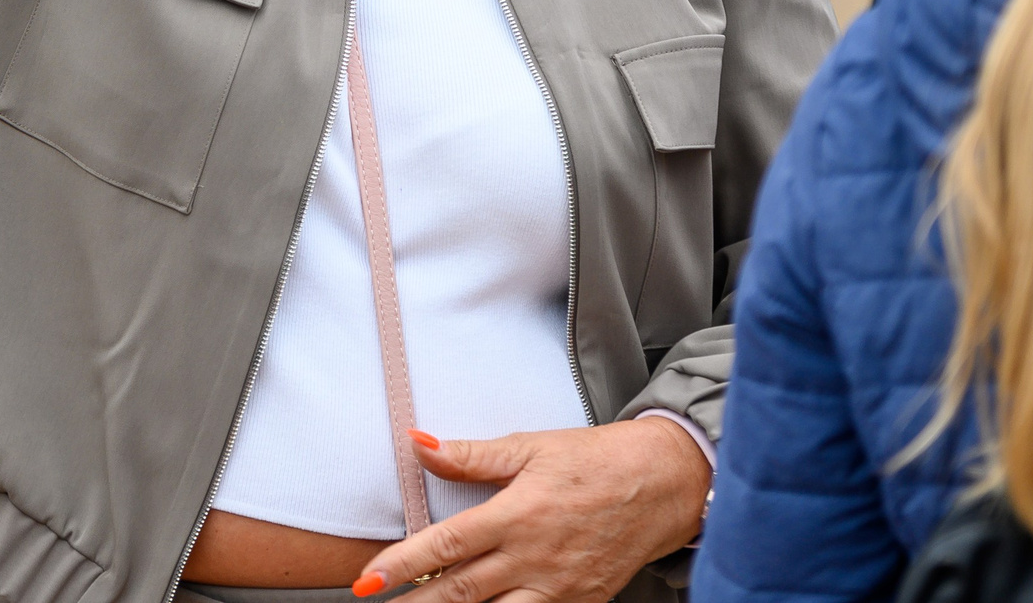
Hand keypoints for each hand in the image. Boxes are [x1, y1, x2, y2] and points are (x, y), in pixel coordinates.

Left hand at [354, 420, 711, 602]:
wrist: (664, 484)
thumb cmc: (595, 460)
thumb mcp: (531, 447)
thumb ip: (472, 455)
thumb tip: (419, 444)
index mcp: (517, 516)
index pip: (445, 547)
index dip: (401, 564)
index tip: (368, 579)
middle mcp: (534, 559)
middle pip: (461, 594)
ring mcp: (558, 589)